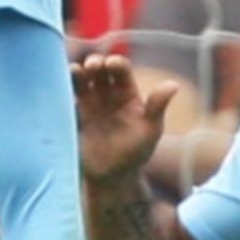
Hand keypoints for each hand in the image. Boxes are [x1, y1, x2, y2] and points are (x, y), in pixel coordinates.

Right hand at [73, 54, 174, 185]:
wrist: (112, 176)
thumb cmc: (136, 153)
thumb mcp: (150, 130)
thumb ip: (157, 107)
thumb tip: (174, 84)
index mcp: (127, 92)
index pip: (121, 69)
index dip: (116, 63)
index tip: (112, 64)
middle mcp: (108, 93)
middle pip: (99, 69)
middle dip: (96, 62)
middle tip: (93, 66)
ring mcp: (91, 102)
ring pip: (82, 78)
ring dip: (79, 71)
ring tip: (77, 71)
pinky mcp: (76, 114)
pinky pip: (69, 96)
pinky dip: (66, 86)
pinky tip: (65, 83)